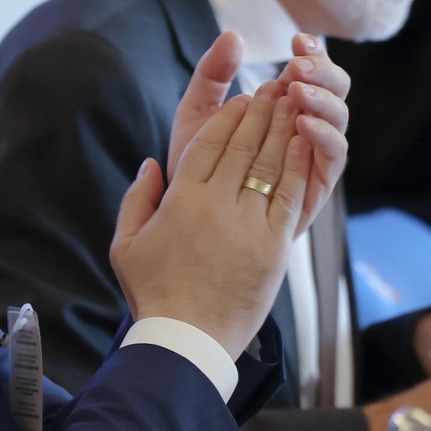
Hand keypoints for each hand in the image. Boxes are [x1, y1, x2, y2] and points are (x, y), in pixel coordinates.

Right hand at [111, 86, 331, 355]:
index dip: (228, 116)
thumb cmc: (153, 294)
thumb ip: (136, 199)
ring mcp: (249, 226)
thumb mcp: (125, 244)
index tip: (242, 98)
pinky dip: (299, 165)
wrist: (187, 342)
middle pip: (243, 146)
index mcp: (181, 201)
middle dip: (262, 112)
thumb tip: (152, 163)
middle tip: (275, 88)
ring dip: (284, 129)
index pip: (209, 143)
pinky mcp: (274, 247)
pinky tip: (305, 142)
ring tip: (294, 104)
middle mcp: (217, 206)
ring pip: (270, 164)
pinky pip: (289, 196)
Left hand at [167, 33, 350, 240]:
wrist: (188, 222)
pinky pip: (333, 159)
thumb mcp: (198, 113)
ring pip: (340, 120)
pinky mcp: (316, 187)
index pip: (311, 70)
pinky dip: (323, 137)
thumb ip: (212, 74)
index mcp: (283, 105)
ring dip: (324, 101)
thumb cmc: (196, 166)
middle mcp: (305, 127)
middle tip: (298, 68)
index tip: (297, 40)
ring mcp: (313, 157)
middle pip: (336, 90)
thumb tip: (233, 36)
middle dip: (324, 72)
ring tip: (297, 92)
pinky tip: (302, 124)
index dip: (312, 51)